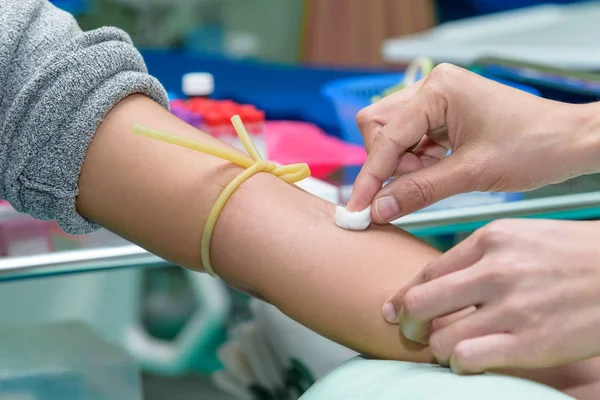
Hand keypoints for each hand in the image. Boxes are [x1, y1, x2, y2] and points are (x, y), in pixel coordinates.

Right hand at [347, 63, 599, 221]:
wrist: (571, 142)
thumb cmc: (534, 147)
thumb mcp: (473, 173)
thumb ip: (420, 190)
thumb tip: (378, 208)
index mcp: (439, 89)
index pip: (386, 135)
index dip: (371, 176)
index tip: (358, 208)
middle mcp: (433, 88)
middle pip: (379, 127)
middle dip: (387, 162)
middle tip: (409, 186)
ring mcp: (437, 100)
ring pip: (392, 135)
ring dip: (403, 164)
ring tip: (435, 177)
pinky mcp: (443, 116)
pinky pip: (410, 141)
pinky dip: (416, 162)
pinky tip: (439, 170)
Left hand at [381, 219, 599, 373]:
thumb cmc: (570, 256)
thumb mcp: (520, 238)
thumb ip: (477, 255)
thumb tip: (434, 280)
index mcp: (490, 239)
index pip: (426, 273)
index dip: (404, 296)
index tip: (395, 309)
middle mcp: (495, 271)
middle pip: (420, 303)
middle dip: (407, 324)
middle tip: (411, 334)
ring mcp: (513, 307)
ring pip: (440, 338)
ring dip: (438, 348)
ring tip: (451, 349)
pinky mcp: (532, 342)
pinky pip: (468, 359)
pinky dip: (461, 364)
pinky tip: (472, 361)